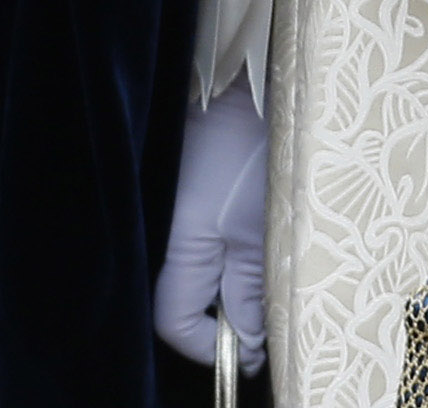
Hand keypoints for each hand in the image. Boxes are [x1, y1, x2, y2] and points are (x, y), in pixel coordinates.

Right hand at [151, 78, 269, 369]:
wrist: (248, 80)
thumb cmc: (260, 148)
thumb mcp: (266, 227)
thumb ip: (252, 290)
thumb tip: (246, 343)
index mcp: (179, 243)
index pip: (173, 322)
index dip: (211, 345)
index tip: (248, 347)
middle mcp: (161, 233)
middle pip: (179, 304)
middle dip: (218, 320)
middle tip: (260, 318)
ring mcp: (168, 215)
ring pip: (187, 277)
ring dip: (221, 288)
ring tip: (258, 274)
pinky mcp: (178, 199)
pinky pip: (192, 248)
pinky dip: (217, 259)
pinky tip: (244, 246)